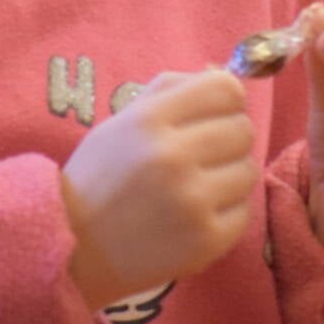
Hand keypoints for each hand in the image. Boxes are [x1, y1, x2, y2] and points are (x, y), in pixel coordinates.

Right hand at [61, 69, 259, 309]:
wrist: (74, 249)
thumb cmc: (100, 177)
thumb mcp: (123, 121)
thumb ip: (171, 90)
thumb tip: (223, 73)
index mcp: (150, 120)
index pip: (225, 89)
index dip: (224, 99)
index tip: (212, 114)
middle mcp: (174, 156)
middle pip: (243, 128)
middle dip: (227, 139)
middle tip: (201, 156)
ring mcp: (192, 201)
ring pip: (248, 170)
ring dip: (228, 176)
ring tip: (196, 188)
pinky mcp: (207, 240)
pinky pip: (244, 211)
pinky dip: (226, 212)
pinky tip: (196, 216)